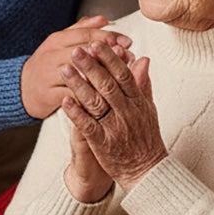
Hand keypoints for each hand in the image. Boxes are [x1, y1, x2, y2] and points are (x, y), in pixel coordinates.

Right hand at [21, 15, 132, 119]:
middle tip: (129, 57)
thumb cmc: (47, 65)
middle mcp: (51, 55)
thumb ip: (82, 30)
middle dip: (108, 55)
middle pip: (83, 52)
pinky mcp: (48, 94)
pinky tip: (106, 96)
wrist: (21, 89)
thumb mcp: (61, 44)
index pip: (85, 34)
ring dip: (102, 75)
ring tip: (121, 76)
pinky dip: (89, 95)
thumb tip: (104, 19)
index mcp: (56, 40)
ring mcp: (48, 74)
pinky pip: (72, 94)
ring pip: (79, 73)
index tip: (127, 42)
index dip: (108, 37)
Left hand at [60, 41, 166, 193]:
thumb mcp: (148, 108)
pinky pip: (88, 125)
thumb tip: (143, 58)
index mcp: (137, 101)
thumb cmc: (146, 138)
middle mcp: (127, 112)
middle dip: (91, 66)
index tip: (97, 43)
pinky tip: (65, 100)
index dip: (109, 58)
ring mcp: (115, 128)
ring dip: (79, 84)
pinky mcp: (103, 143)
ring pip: (96, 102)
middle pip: (108, 84)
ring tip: (65, 69)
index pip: (123, 74)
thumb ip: (143, 83)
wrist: (147, 171)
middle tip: (76, 50)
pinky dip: (76, 112)